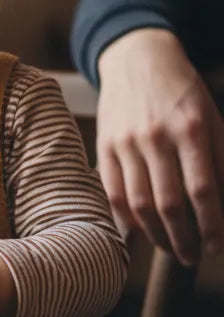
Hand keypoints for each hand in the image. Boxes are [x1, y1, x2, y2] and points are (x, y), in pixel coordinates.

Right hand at [96, 28, 223, 264]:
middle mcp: (156, 136)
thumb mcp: (213, 118)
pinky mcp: (105, 144)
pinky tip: (138, 232)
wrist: (137, 59)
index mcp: (192, 129)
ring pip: (139, 202)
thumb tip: (223, 203)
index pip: (204, 189)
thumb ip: (221, 160)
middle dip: (184, 239)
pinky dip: (125, 218)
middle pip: (169, 203)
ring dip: (156, 234)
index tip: (217, 246)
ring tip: (169, 249)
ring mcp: (126, 141)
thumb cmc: (183, 92)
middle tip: (193, 257)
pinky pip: (113, 190)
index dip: (212, 225)